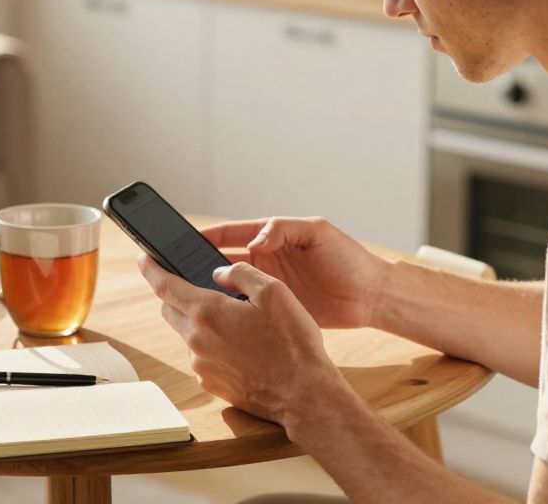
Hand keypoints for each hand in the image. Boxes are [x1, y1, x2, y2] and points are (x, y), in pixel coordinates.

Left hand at [137, 254, 346, 425]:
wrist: (303, 394)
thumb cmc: (292, 342)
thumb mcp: (274, 292)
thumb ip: (241, 274)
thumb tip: (219, 273)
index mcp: (207, 312)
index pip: (164, 285)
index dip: (151, 268)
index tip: (144, 258)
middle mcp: (197, 339)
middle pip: (171, 310)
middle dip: (179, 296)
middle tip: (203, 288)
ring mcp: (202, 365)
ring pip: (188, 335)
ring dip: (202, 324)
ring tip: (238, 324)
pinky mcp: (211, 384)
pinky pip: (202, 358)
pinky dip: (213, 347)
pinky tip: (242, 349)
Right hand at [200, 217, 392, 328]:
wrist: (371, 296)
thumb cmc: (349, 258)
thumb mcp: (318, 232)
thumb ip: (284, 230)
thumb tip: (255, 242)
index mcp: (273, 238)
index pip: (232, 234)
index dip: (208, 235)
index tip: (182, 239)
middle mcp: (266, 261)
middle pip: (223, 260)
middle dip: (199, 263)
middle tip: (175, 269)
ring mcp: (270, 287)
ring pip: (230, 287)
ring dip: (211, 289)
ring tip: (189, 295)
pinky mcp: (277, 310)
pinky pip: (246, 310)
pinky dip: (230, 313)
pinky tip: (215, 318)